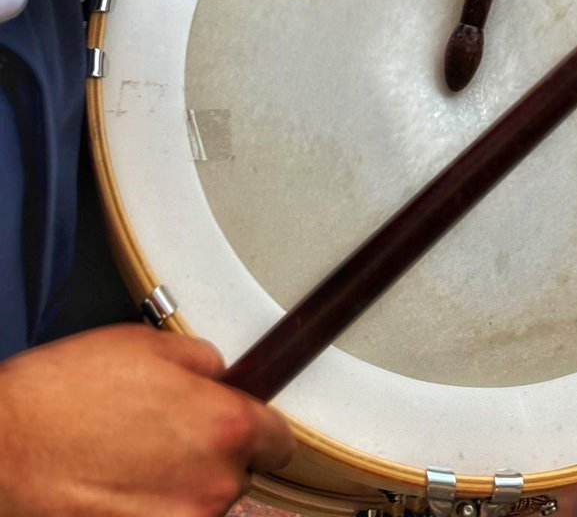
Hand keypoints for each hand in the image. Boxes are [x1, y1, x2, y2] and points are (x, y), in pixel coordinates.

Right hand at [0, 325, 293, 516]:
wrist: (0, 453)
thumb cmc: (61, 397)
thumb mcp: (146, 345)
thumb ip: (202, 361)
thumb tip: (220, 375)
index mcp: (225, 426)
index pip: (280, 439)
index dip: (259, 426)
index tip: (245, 423)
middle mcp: (213, 486)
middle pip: (237, 473)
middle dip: (210, 453)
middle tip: (163, 432)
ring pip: (200, 502)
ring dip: (179, 485)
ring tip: (128, 458)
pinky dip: (149, 508)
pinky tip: (114, 486)